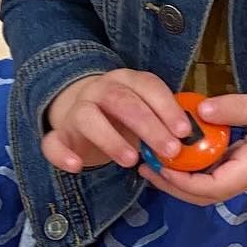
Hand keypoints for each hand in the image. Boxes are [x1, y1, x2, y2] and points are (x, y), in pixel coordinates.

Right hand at [44, 70, 193, 173]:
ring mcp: (76, 111)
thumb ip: (165, 123)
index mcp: (126, 80)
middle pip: (122, 101)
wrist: (79, 113)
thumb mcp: (146, 113)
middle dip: (148, 126)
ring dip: (110, 138)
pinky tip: (77, 166)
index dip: (167, 107)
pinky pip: (52, 142)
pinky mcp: (59, 134)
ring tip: (131, 161)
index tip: (184, 131)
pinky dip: (62, 154)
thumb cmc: (124, 116)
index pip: (148, 86)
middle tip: (169, 151)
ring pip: (88, 117)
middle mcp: (100, 90)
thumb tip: (194, 141)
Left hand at [139, 88, 246, 206]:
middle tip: (143, 166)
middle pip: (204, 195)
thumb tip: (200, 110)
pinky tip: (179, 149)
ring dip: (180, 177)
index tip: (158, 165)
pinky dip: (194, 165)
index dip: (181, 182)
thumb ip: (236, 109)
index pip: (211, 188)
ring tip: (153, 159)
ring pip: (208, 186)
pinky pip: (216, 171)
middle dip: (172, 185)